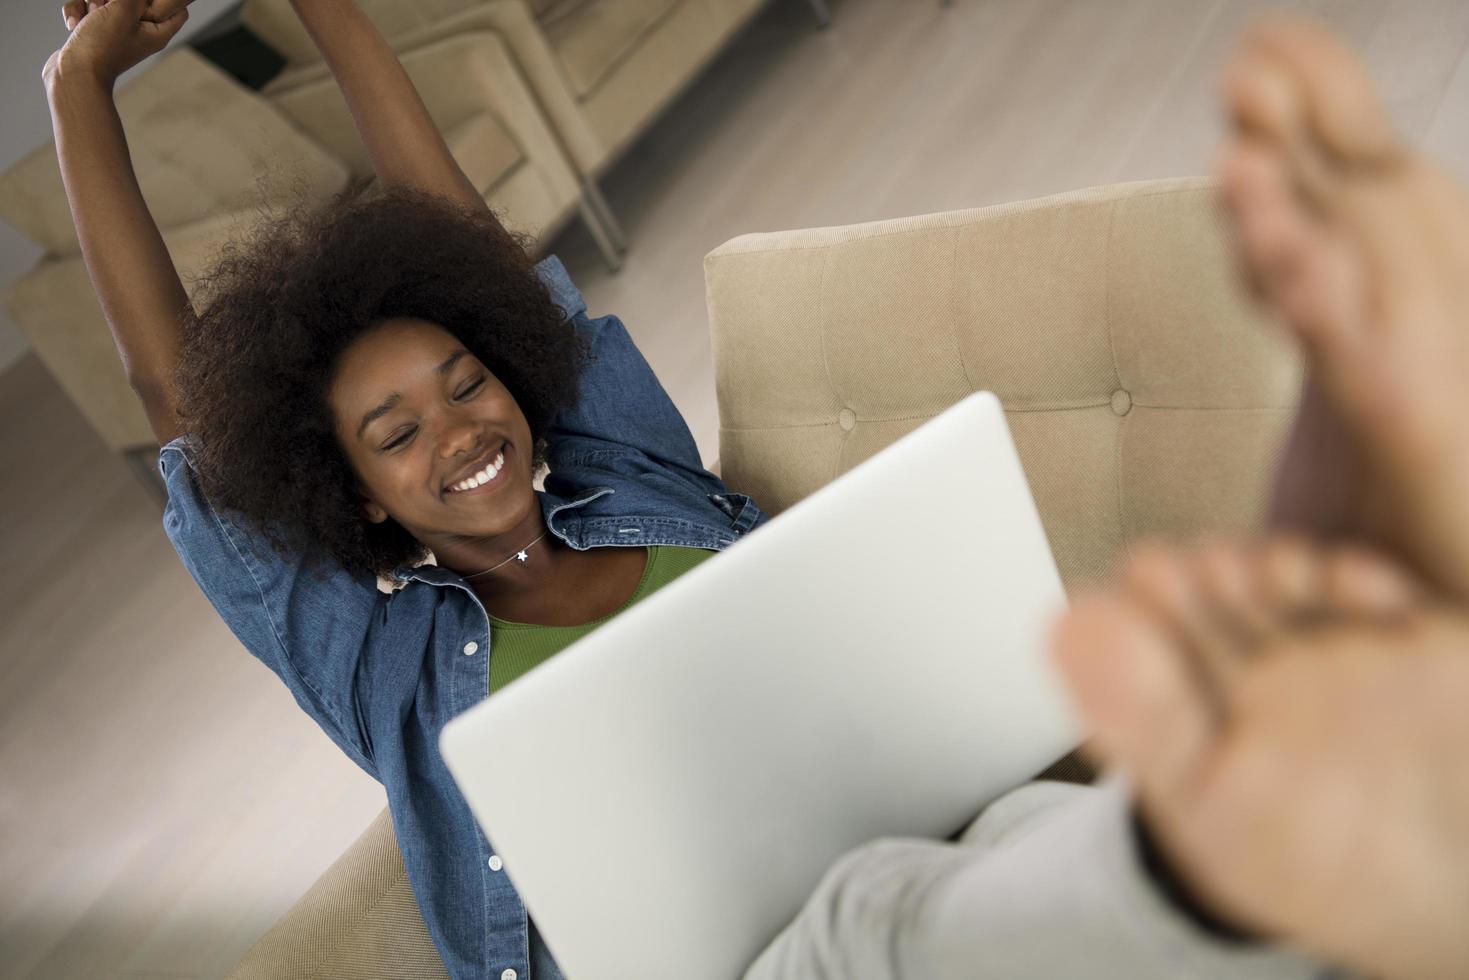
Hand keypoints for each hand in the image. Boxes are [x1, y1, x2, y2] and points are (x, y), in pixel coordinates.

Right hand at [44, 0, 190, 89]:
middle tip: (106, 6)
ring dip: (91, 1)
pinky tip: (75, 26)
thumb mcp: (123, 11)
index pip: (179, 10)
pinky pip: (87, 8)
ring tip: (91, 17)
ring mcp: (116, 31)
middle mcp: (140, 32)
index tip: (142, 0)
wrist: (73, 73)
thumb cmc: (101, 47)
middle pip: (136, 0)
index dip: (162, 0)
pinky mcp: (95, 31)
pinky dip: (78, 13)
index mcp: (157, 32)